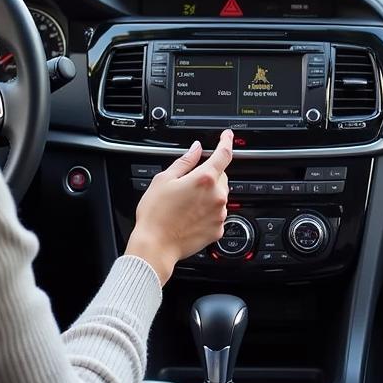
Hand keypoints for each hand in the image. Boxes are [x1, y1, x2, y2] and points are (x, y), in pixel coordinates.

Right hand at [125, 129, 232, 284]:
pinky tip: (191, 216)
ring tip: (186, 203)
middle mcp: (217, 196)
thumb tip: (196, 149)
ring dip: (209, 194)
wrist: (156, 246)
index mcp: (204, 179)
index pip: (223, 154)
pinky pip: (218, 213)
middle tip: (188, 183)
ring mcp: (220, 214)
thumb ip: (184, 162)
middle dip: (209, 175)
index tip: (227, 136)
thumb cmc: (156, 214)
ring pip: (220, 195)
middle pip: (221, 176)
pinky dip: (208, 211)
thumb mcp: (164, 180)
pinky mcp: (218, 229)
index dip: (226, 142)